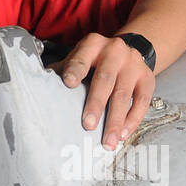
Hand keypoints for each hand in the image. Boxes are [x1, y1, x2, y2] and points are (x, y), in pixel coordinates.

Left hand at [57, 33, 154, 149]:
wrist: (128, 52)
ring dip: (115, 121)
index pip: (82, 58)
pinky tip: (123, 134)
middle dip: (96, 104)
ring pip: (124, 94)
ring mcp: (133, 64)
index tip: (68, 84)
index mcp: (93, 44)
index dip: (75, 70)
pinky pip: (142, 101)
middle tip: (87, 125)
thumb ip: (62, 71)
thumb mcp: (79, 58)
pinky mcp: (147, 78)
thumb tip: (37, 88)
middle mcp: (115, 51)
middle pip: (105, 79)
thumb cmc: (95, 61)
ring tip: (107, 141)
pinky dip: (133, 120)